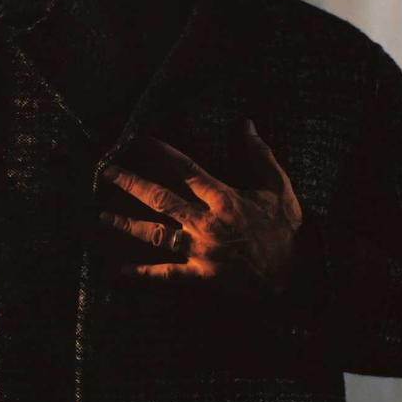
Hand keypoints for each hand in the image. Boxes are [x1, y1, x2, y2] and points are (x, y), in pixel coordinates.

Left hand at [97, 119, 303, 293]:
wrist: (299, 277)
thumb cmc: (288, 230)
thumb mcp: (278, 187)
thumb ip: (259, 155)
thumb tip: (245, 123)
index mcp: (224, 198)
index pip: (185, 169)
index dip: (161, 153)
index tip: (139, 141)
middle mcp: (207, 222)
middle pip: (161, 198)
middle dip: (131, 184)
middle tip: (106, 173)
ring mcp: (201, 251)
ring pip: (156, 235)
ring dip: (126, 225)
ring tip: (101, 217)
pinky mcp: (200, 277)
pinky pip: (165, 275)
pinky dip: (141, 274)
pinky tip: (117, 272)